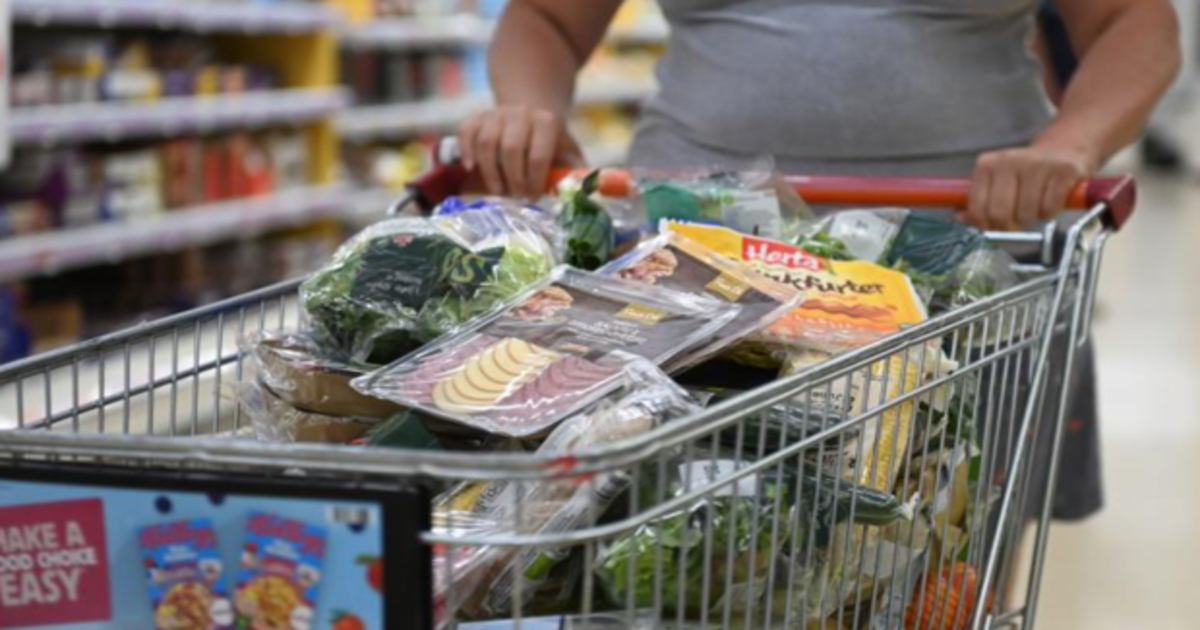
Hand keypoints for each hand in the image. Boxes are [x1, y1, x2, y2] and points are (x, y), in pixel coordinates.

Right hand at [457, 105, 584, 197]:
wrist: (530, 111)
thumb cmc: (550, 141)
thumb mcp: (568, 151)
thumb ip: (576, 171)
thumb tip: (584, 193)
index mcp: (546, 121)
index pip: (539, 155)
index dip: (535, 180)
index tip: (533, 196)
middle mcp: (521, 113)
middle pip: (511, 149)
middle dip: (513, 178)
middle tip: (515, 196)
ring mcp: (496, 113)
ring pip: (487, 142)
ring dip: (490, 171)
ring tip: (498, 190)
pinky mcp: (477, 117)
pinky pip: (466, 132)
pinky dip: (466, 150)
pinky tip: (471, 168)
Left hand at [964, 143, 1098, 230]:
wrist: (1062, 152)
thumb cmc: (1024, 174)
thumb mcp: (995, 183)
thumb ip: (975, 201)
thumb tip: (959, 217)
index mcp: (986, 165)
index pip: (977, 209)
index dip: (986, 225)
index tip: (994, 225)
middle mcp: (1009, 160)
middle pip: (999, 214)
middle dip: (1009, 225)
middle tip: (1017, 219)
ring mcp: (1037, 164)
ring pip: (1026, 214)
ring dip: (1032, 217)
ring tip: (1035, 204)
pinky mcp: (1063, 170)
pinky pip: (1049, 208)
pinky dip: (1050, 212)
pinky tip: (1050, 199)